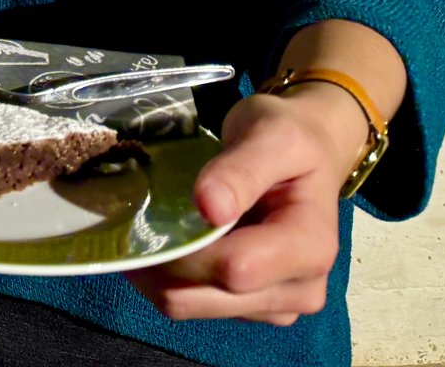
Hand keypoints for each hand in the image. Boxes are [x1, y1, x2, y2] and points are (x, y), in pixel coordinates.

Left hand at [128, 86, 366, 324]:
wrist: (309, 153)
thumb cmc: (291, 140)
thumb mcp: (274, 137)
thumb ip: (243, 170)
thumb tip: (210, 206)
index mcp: (310, 248)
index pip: (235, 270)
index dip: (187, 247)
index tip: (154, 211)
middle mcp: (299, 289)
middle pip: (203, 298)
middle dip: (161, 263)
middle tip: (134, 219)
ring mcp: (274, 305)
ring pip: (189, 307)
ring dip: (158, 273)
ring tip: (148, 227)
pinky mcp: (250, 307)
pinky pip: (193, 305)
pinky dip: (168, 278)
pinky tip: (166, 241)